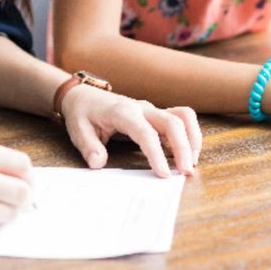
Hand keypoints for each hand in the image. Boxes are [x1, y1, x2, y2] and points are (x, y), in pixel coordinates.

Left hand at [60, 84, 201, 175]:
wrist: (83, 95)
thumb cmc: (82, 113)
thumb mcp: (78, 130)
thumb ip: (89, 147)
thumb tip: (99, 162)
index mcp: (122, 112)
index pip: (145, 132)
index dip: (156, 153)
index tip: (163, 174)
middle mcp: (141, 108)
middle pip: (172, 122)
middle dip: (183, 147)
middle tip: (186, 173)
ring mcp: (151, 109)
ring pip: (182, 116)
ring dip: (192, 139)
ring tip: (191, 164)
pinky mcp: (156, 114)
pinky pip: (181, 118)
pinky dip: (189, 134)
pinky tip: (186, 154)